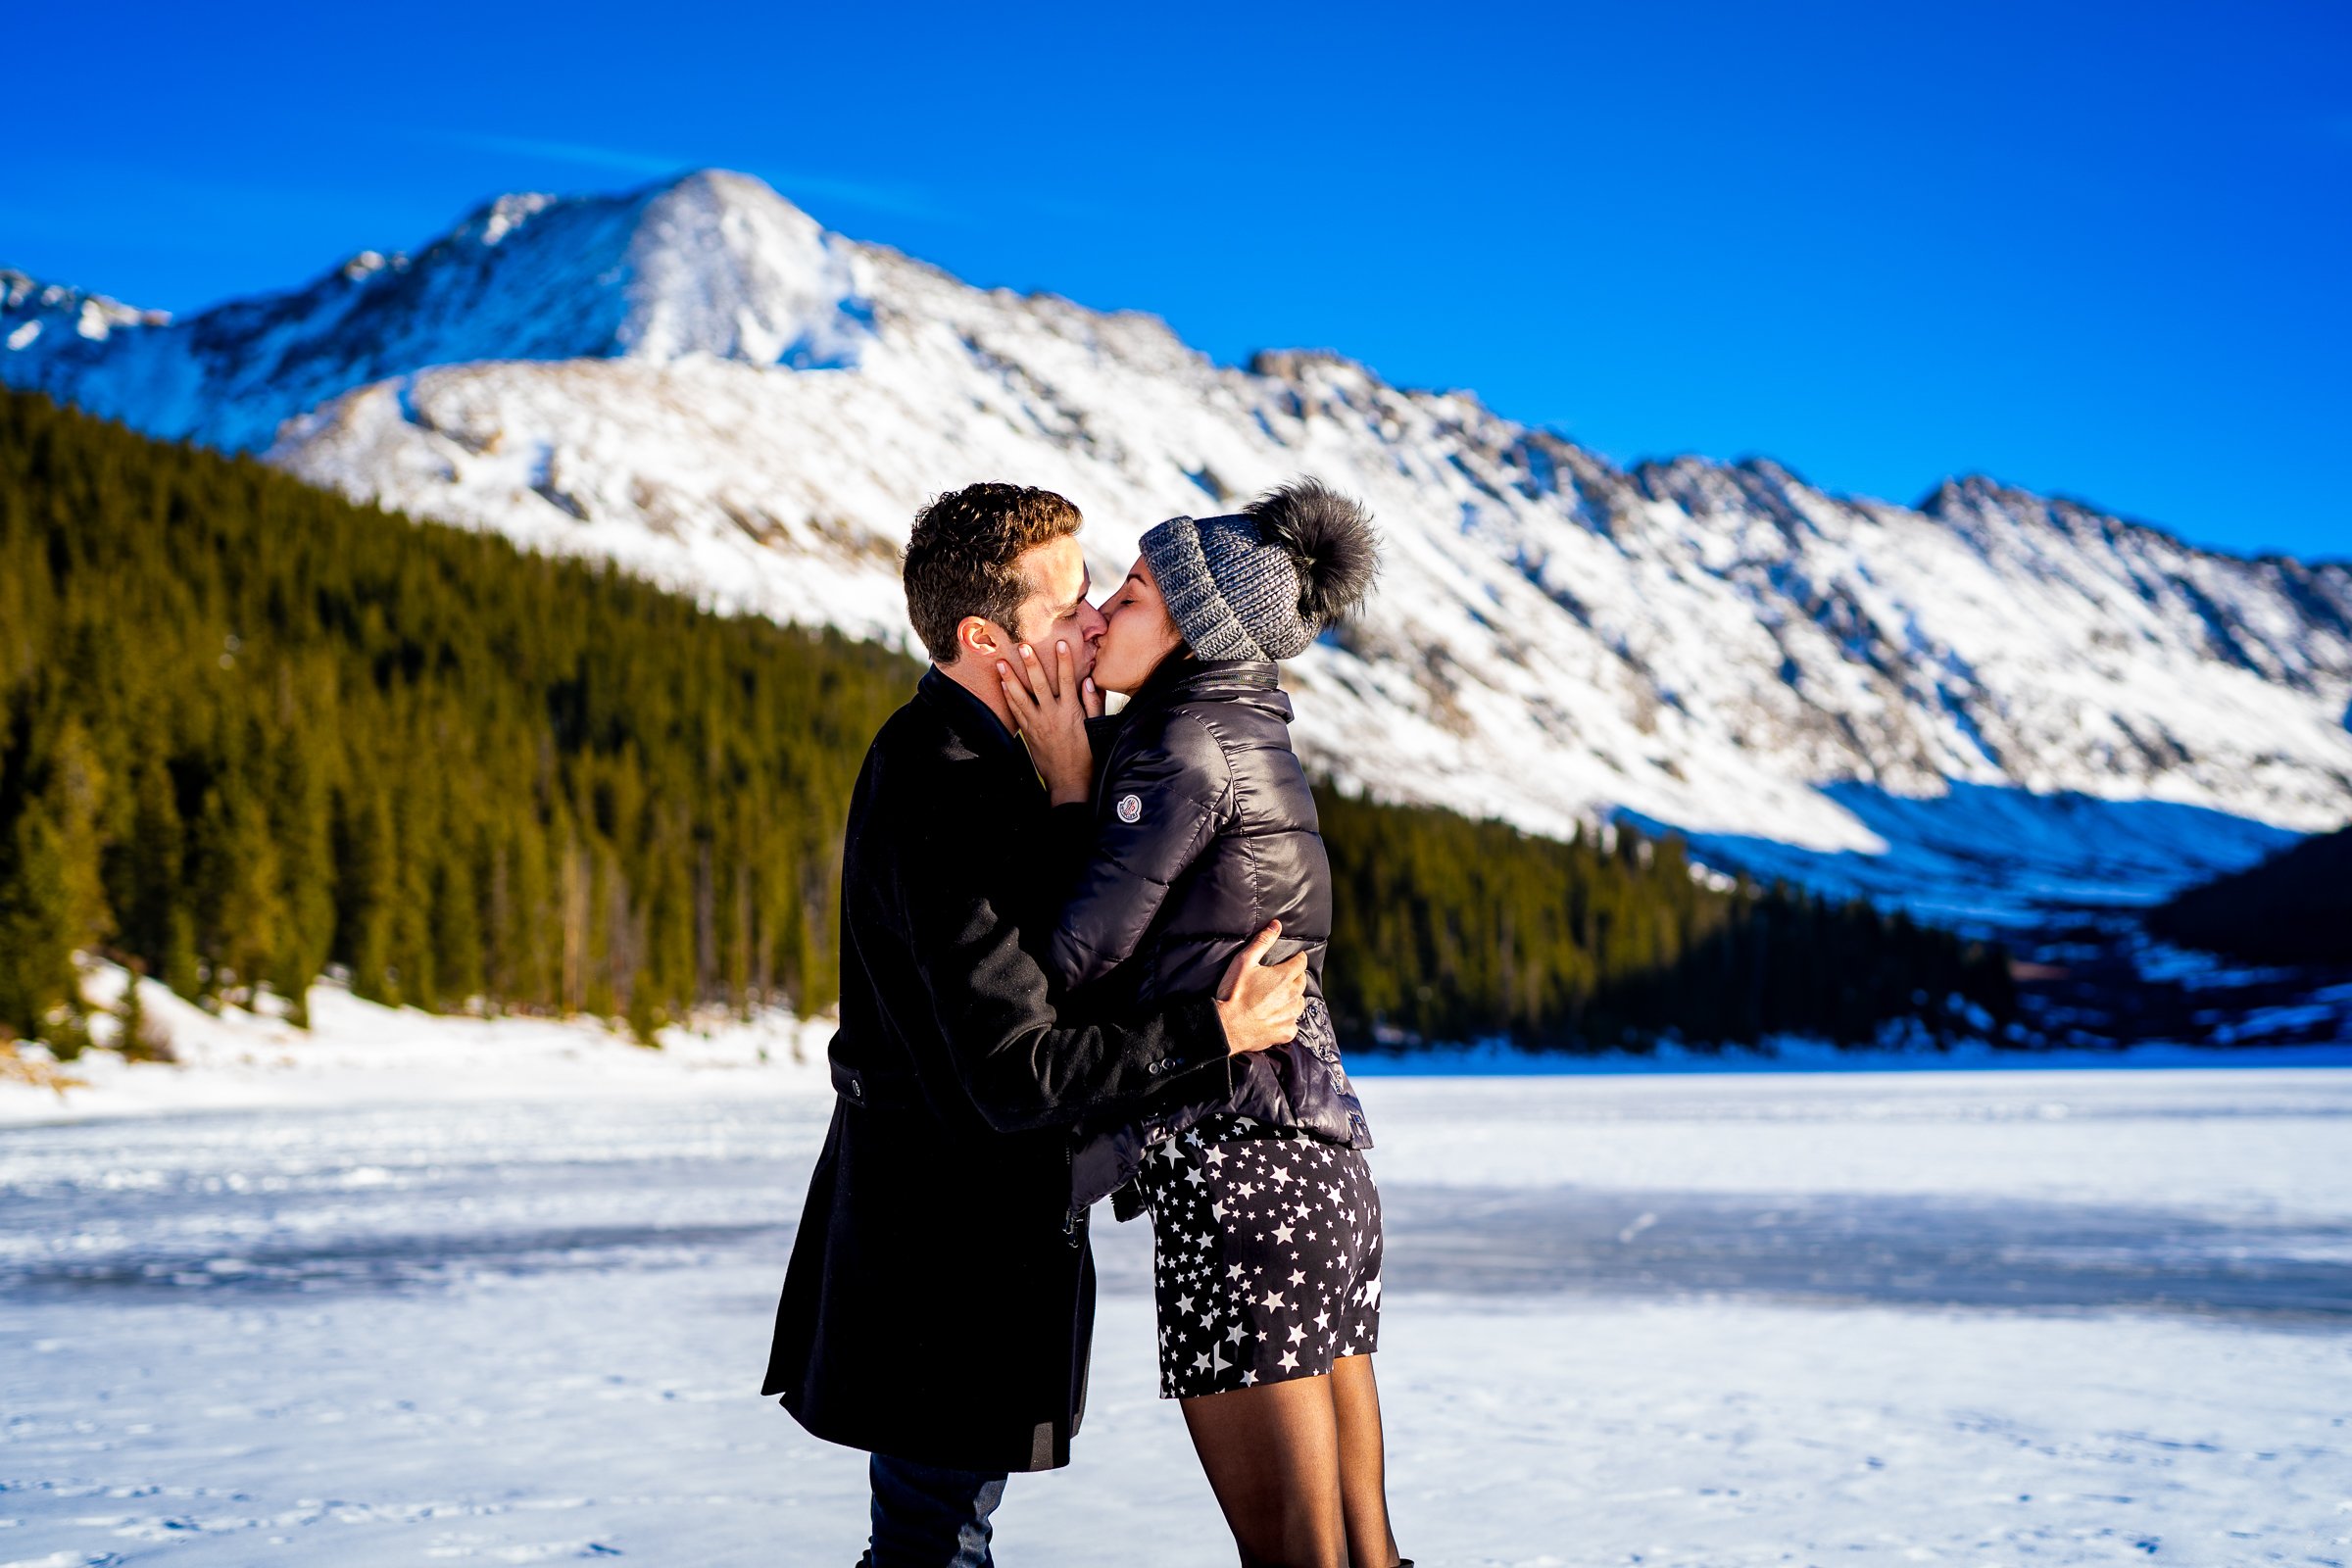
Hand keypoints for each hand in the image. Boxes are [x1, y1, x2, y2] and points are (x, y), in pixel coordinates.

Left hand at [998, 640, 1103, 805]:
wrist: (1069, 781)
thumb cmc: (1087, 755)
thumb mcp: (1096, 729)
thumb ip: (1093, 704)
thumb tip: (1089, 681)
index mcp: (1071, 712)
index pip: (1067, 680)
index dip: (1064, 661)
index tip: (1061, 643)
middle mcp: (1052, 716)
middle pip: (1040, 684)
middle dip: (1031, 664)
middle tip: (1022, 646)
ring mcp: (1038, 724)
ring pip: (1021, 697)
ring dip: (1010, 679)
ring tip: (1000, 663)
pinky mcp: (1028, 733)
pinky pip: (1016, 712)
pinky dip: (1009, 697)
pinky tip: (1003, 685)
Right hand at [1214, 921, 1307, 1055]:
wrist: (1227, 1027)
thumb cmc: (1234, 992)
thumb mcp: (1244, 961)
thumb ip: (1262, 941)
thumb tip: (1276, 924)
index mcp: (1285, 976)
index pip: (1301, 962)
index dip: (1297, 958)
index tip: (1293, 958)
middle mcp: (1293, 995)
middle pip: (1302, 982)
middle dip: (1295, 978)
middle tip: (1281, 979)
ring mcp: (1291, 1015)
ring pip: (1300, 1002)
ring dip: (1293, 998)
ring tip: (1279, 998)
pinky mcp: (1287, 1032)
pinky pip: (1293, 1023)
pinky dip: (1287, 1019)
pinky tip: (1276, 1017)